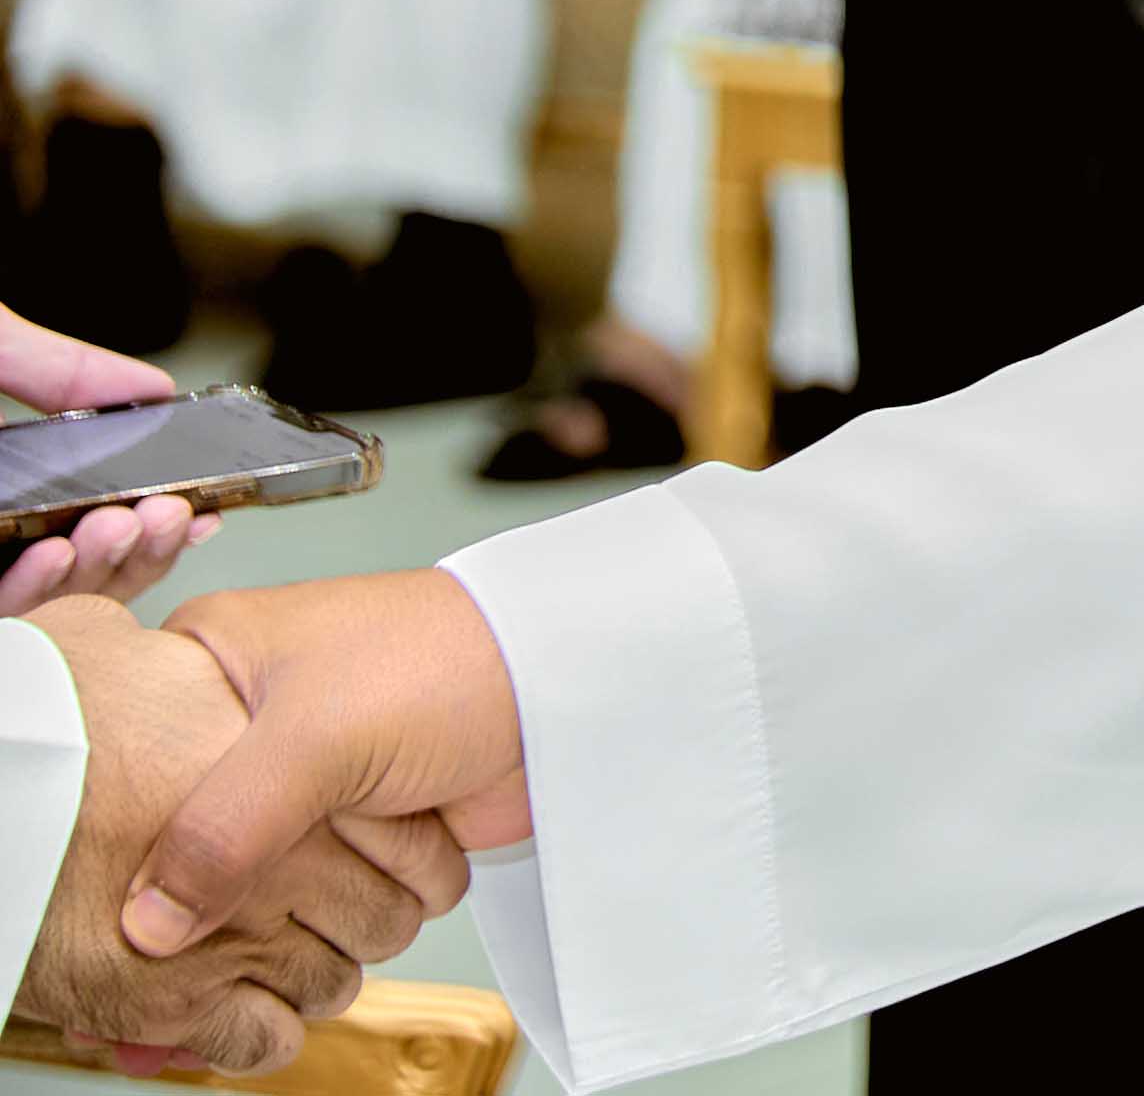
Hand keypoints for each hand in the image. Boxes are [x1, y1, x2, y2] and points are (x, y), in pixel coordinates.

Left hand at [0, 316, 194, 618]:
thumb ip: (61, 367)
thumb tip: (152, 388)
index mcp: (13, 479)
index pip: (92, 515)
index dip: (153, 524)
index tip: (196, 507)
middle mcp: (3, 522)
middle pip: (83, 567)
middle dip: (138, 546)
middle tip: (168, 514)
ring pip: (48, 601)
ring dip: (96, 570)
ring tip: (120, 526)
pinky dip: (31, 594)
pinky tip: (52, 554)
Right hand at [119, 576, 523, 1006]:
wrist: (573, 684)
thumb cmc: (450, 662)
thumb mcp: (315, 738)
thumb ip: (224, 829)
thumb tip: (146, 927)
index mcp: (207, 663)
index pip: (125, 762)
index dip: (127, 833)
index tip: (129, 897)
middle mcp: (244, 723)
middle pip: (191, 841)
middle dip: (233, 882)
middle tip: (256, 893)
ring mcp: (303, 782)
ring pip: (267, 886)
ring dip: (322, 893)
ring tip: (371, 831)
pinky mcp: (356, 829)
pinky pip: (330, 902)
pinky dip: (364, 905)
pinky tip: (393, 871)